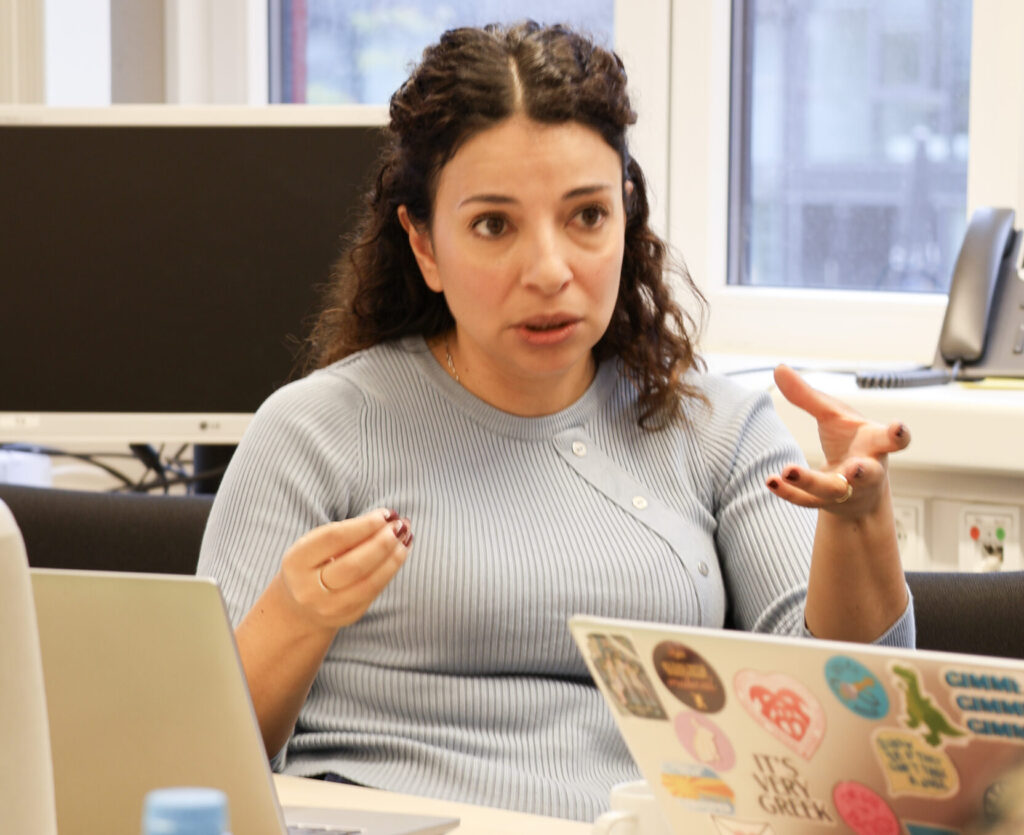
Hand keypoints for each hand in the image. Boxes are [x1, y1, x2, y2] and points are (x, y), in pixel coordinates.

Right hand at [278, 508, 412, 629]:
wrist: (299, 607)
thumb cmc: (312, 564)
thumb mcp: (315, 545)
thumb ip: (345, 532)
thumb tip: (386, 518)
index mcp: (296, 562)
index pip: (334, 539)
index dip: (364, 525)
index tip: (386, 513)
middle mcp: (309, 589)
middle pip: (354, 565)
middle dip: (382, 543)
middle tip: (400, 525)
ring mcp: (329, 607)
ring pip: (369, 582)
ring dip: (393, 557)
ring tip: (406, 537)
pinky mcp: (349, 616)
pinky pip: (375, 591)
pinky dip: (391, 569)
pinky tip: (402, 552)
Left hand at [766, 365, 909, 515]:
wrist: (857, 488)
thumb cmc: (850, 442)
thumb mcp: (833, 416)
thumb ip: (808, 396)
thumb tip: (779, 367)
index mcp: (876, 444)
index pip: (894, 441)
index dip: (899, 434)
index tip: (898, 427)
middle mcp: (867, 470)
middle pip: (867, 473)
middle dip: (863, 472)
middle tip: (854, 469)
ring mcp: (848, 490)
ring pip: (833, 490)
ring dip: (811, 481)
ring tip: (789, 470)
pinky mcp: (826, 503)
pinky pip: (807, 500)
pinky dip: (788, 491)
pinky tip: (771, 480)